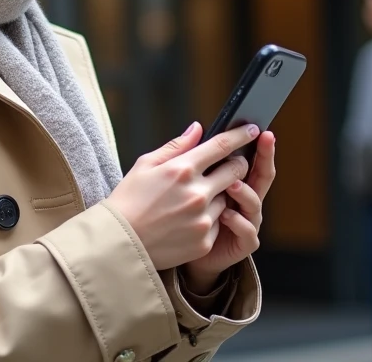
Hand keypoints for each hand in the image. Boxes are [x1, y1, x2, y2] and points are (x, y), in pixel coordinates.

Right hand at [105, 122, 258, 271]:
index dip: (241, 135)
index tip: (252, 129)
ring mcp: (203, 219)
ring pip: (228, 198)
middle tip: (233, 163)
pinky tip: (189, 219)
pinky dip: (210, 217)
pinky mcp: (205, 240)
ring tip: (195, 198)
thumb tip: (198, 129)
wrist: (119, 243)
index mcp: (182, 169)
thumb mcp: (145, 165)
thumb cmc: (128, 200)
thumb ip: (177, 146)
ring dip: (221, 194)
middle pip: (236, 171)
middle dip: (239, 164)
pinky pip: (219, 222)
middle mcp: (197, 193)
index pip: (222, 146)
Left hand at [182, 130, 276, 291]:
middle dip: (264, 158)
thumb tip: (198, 127)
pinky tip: (226, 214)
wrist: (173, 251)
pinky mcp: (242, 243)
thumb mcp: (179, 178)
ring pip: (254, 202)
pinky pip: (248, 231)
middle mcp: (243, 199)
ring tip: (232, 183)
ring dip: (245, 191)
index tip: (257, 128)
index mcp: (232, 181)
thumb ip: (189, 154)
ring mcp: (246, 220)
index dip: (256, 144)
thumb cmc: (176, 213)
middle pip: (261, 176)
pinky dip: (239, 222)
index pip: (248, 158)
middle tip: (261, 142)